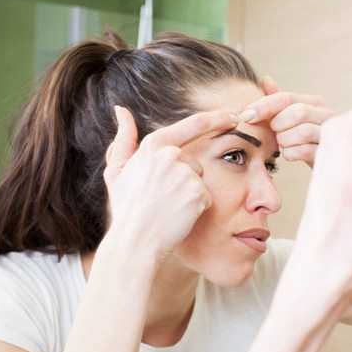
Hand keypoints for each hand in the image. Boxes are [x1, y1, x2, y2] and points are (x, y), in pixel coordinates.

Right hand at [103, 106, 238, 259]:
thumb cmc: (126, 209)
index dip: (218, 118)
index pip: (194, 124)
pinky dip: (196, 208)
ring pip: (200, 181)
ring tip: (168, 208)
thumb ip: (123, 139)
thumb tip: (121, 111)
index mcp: (153, 145)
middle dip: (186, 181)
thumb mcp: (117, 171)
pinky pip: (205, 197)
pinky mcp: (198, 192)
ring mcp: (185, 173)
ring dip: (189, 195)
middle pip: (194, 163)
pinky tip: (178, 216)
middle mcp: (171, 154)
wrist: (135, 241)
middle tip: (163, 201)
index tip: (234, 116)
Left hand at [241, 78, 333, 167]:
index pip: (286, 98)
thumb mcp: (289, 120)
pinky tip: (289, 154)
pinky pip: (306, 151)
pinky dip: (292, 153)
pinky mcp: (329, 153)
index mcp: (315, 103)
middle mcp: (327, 114)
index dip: (264, 106)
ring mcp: (331, 134)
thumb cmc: (303, 141)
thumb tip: (265, 79)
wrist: (324, 163)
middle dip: (279, 125)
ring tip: (283, 144)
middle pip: (298, 112)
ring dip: (285, 140)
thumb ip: (277, 102)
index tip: (246, 116)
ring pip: (303, 131)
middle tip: (275, 134)